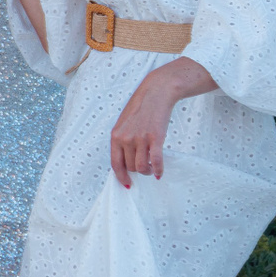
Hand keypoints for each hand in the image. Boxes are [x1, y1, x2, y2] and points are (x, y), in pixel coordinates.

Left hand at [109, 70, 180, 188]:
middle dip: (138, 171)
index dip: (121, 177)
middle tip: (146, 168)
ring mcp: (140, 138)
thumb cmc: (141, 107)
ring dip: (148, 172)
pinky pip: (156, 161)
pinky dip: (159, 170)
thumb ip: (123, 140)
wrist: (156, 93)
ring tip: (152, 169)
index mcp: (115, 135)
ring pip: (142, 167)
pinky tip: (160, 172)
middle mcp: (126, 138)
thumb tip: (126, 160)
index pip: (115, 163)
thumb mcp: (124, 123)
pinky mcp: (155, 137)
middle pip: (130, 167)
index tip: (127, 184)